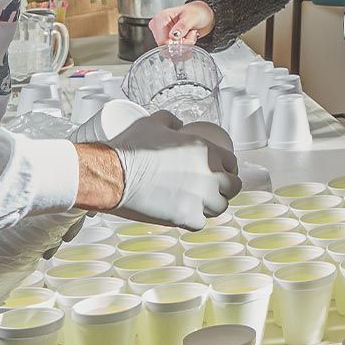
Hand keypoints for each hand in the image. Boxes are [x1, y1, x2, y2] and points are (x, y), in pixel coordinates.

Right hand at [108, 112, 240, 229]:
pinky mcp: (186, 217)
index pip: (232, 163)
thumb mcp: (153, 123)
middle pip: (232, 187)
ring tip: (198, 203)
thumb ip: (171, 121)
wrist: (112, 174)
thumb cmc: (130, 148)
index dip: (226, 168)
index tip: (218, 172)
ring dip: (211, 205)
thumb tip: (178, 124)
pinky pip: (201, 223)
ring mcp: (200, 198)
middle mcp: (209, 174)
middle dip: (224, 188)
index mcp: (206, 151)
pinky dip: (194, 220)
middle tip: (211, 189)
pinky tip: (184, 214)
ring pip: (220, 207)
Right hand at [149, 1, 214, 45]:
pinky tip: (189, 37)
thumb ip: (183, 26)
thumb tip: (173, 36)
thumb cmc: (197, 12)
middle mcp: (158, 27)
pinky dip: (185, 46)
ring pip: (171, 50)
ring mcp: (163, 34)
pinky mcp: (168, 40)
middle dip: (182, 44)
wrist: (204, 15)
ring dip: (185, 45)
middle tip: (191, 34)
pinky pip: (174, 50)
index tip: (188, 40)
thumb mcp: (192, 17)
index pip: (162, 40)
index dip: (175, 44)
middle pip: (166, 46)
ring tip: (191, 33)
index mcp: (160, 18)